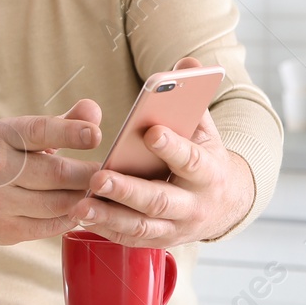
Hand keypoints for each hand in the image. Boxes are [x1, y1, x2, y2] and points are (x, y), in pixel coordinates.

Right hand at [0, 99, 103, 245]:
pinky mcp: (4, 229)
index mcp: (2, 136)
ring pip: (58, 203)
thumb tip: (94, 109)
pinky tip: (80, 211)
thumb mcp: (24, 136)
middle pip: (56, 173)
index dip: (68, 132)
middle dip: (88, 175)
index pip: (39, 131)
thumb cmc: (4, 159)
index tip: (95, 135)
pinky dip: (71, 218)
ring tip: (100, 194)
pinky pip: (51, 225)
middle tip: (111, 175)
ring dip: (84, 199)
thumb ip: (63, 123)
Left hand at [68, 57, 255, 246]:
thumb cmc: (205, 157)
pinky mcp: (160, 241)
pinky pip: (130, 238)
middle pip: (159, 200)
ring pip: (141, 226)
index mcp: (208, 173)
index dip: (172, 147)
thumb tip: (186, 63)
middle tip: (98, 177)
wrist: (224, 205)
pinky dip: (106, 229)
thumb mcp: (205, 129)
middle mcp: (194, 205)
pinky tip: (81, 216)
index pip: (191, 160)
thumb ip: (192, 100)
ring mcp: (177, 228)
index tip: (151, 131)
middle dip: (128, 190)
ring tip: (80, 204)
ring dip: (109, 216)